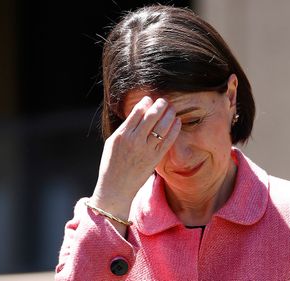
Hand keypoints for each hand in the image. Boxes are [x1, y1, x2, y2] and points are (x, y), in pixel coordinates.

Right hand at [90, 96, 180, 215]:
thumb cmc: (112, 163)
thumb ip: (125, 128)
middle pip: (151, 117)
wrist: (116, 187)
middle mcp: (135, 141)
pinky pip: (168, 141)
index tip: (150, 99)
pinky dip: (174, 129)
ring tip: (172, 109)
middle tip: (164, 101)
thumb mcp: (112, 142)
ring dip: (169, 115)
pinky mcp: (155, 159)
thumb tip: (138, 112)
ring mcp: (146, 150)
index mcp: (122, 135)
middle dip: (160, 106)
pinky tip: (177, 122)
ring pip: (162, 127)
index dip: (145, 103)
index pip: (137, 113)